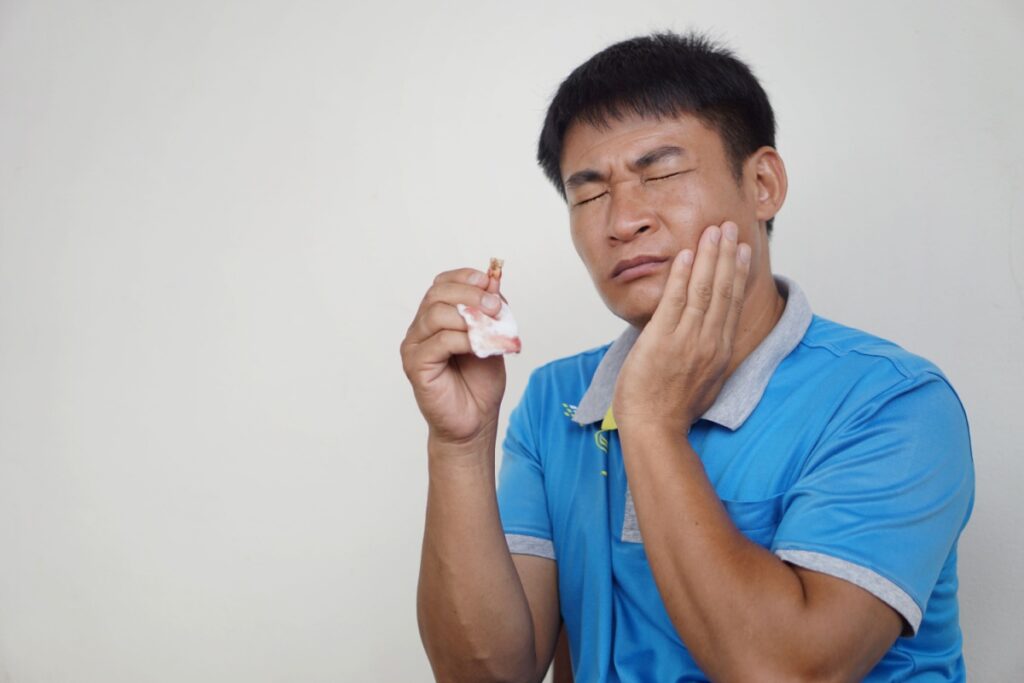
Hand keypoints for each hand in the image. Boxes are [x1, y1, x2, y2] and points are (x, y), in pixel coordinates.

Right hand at [400, 267, 506, 446]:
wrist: (475, 421)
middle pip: (437, 293)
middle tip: (496, 307)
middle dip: (471, 294)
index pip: (442, 283)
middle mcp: (421, 328)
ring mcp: (414, 346)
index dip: (464, 277)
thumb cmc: (480, 383)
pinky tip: (480, 349)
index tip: (488, 280)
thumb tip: (494, 280)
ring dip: (470, 317)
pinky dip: (465, 340)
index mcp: (436, 317)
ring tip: (492, 331)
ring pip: (436, 314)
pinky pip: (440, 341)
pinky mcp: (415, 365)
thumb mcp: (492, 338)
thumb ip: (490, 312)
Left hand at [613, 222, 751, 430]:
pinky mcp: (663, 340)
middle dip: (727, 255)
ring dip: (709, 256)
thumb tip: (710, 344)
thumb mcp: (704, 384)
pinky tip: (687, 254)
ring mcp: (687, 340)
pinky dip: (682, 276)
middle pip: (723, 290)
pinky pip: (675, 301)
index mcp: (720, 352)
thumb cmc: (673, 411)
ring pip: (704, 290)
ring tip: (713, 230)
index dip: (738, 274)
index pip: (732, 304)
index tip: (742, 251)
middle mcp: (709, 342)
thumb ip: (709, 359)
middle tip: (731, 227)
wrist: (656, 429)